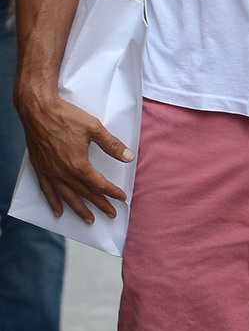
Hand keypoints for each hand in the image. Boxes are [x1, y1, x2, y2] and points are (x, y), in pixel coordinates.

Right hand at [18, 94, 132, 222]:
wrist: (38, 110)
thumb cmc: (65, 117)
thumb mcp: (94, 128)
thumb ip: (112, 145)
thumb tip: (129, 157)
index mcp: (79, 165)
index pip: (100, 185)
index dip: (112, 192)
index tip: (122, 198)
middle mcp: (64, 173)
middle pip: (85, 194)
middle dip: (100, 204)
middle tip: (111, 214)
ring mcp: (50, 172)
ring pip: (67, 197)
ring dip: (79, 209)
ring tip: (89, 219)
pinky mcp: (40, 168)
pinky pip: (47, 190)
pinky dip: (53, 202)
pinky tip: (58, 211)